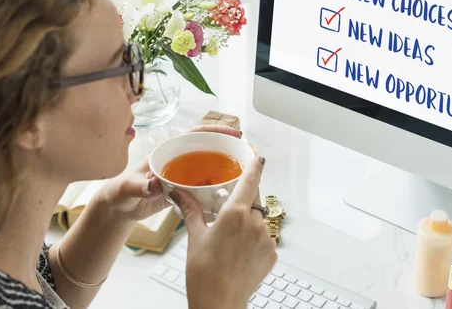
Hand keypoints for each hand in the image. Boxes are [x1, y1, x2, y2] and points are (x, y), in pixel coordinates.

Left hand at [97, 124, 242, 221]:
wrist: (118, 208)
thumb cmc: (121, 193)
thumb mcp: (128, 188)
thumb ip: (140, 186)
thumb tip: (155, 184)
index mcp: (168, 151)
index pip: (195, 134)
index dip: (216, 131)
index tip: (234, 133)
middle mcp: (179, 160)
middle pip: (208, 148)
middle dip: (228, 148)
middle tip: (248, 154)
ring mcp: (183, 175)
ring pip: (209, 167)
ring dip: (226, 169)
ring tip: (245, 173)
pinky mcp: (184, 190)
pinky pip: (205, 186)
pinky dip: (218, 188)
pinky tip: (229, 194)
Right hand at [170, 156, 276, 308]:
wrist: (219, 303)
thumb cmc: (204, 273)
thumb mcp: (195, 237)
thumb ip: (191, 210)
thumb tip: (179, 193)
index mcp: (235, 214)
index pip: (250, 180)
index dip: (255, 166)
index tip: (258, 156)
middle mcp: (254, 223)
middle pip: (255, 198)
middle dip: (245, 198)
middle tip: (230, 208)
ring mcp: (266, 238)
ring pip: (259, 219)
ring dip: (248, 221)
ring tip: (230, 239)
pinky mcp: (272, 253)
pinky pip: (264, 237)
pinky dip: (253, 239)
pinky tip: (239, 252)